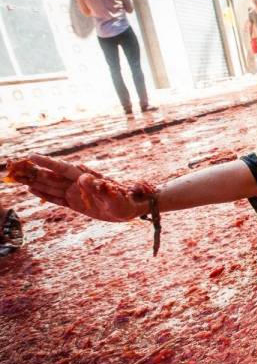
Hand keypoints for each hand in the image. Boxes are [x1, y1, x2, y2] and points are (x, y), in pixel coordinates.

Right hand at [8, 154, 146, 221]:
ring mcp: (76, 193)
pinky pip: (57, 199)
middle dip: (35, 172)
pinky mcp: (76, 203)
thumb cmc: (125, 201)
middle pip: (52, 177)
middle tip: (17, 168)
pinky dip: (45, 195)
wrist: (131, 208)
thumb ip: (100, 188)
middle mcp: (78, 184)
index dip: (48, 163)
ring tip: (20, 178)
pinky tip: (33, 191)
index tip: (33, 156)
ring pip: (52, 187)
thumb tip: (83, 178)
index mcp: (86, 179)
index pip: (63, 169)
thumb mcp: (114, 197)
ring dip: (36, 182)